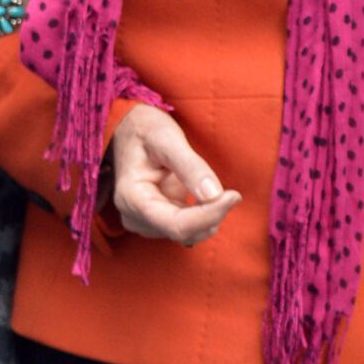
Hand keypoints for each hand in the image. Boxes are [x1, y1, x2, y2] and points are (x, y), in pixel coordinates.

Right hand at [108, 104, 241, 244]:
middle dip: (212, 214)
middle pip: (184, 232)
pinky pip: (188, 229)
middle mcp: (134, 217)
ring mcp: (145, 222)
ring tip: (212, 188)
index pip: (177, 225)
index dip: (209, 215)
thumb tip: (214, 195)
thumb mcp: (166, 138)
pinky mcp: (157, 222)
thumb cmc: (145, 129)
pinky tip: (205, 197)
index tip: (234, 195)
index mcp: (131, 198)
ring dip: (208, 216)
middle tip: (231, 192)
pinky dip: (203, 217)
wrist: (129, 129)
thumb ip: (190, 166)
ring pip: (189, 234)